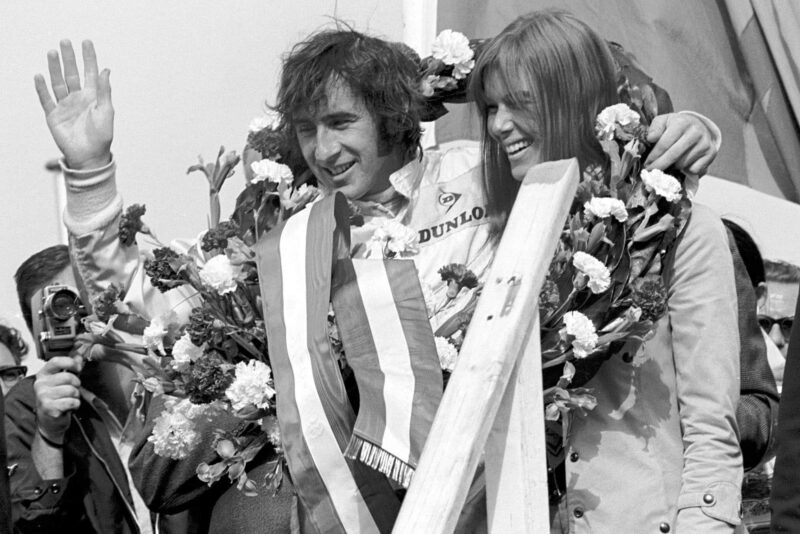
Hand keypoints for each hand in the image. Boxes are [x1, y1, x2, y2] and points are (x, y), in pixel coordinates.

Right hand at [34, 39, 112, 169]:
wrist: (90, 157)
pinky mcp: (54, 116)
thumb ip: (105, 91)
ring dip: (55, 68)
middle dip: (69, 58)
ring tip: (52, 52)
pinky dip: (42, 89)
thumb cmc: (102, 136)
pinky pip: (46, 100)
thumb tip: (106, 70)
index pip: (90, 73)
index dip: (88, 58)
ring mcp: (65, 106)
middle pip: (71, 74)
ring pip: (58, 83)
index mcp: (93, 97)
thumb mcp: (106, 111)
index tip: (86, 42)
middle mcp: (78, 98)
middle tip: (65, 42)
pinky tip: (39, 76)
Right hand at [34, 355, 83, 443]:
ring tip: (69, 399)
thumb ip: (71, 367)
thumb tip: (79, 354)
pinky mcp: (49, 408)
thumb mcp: (62, 380)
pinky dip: (75, 404)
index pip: (56, 361)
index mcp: (43, 374)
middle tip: (73, 390)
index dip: (71, 363)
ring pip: (72, 390)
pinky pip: (72, 401)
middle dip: (76, 384)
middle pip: (68, 377)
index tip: (78, 368)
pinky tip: (69, 406)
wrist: (50, 420)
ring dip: (76, 396)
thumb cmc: (57, 398)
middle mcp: (40, 384)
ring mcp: (43, 396)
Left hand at [644, 113, 716, 174]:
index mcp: (682, 123)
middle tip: (651, 171)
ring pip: (683, 164)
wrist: (697, 126)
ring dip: (673, 166)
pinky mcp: (711, 152)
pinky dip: (686, 169)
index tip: (646, 164)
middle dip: (659, 165)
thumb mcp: (663, 121)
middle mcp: (696, 132)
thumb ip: (654, 128)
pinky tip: (684, 163)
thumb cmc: (675, 126)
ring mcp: (705, 143)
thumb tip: (651, 138)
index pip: (664, 144)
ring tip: (671, 161)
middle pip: (673, 156)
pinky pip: (694, 169)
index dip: (653, 157)